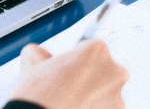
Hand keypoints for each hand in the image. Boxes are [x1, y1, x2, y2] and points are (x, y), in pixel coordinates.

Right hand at [9, 39, 128, 108]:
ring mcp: (118, 95)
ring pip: (106, 87)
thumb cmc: (40, 92)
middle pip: (104, 66)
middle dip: (89, 72)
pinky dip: (94, 106)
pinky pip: (106, 105)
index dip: (76, 55)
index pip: (91, 45)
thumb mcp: (31, 59)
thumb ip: (42, 52)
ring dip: (93, 90)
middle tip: (68, 81)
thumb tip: (43, 56)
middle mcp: (114, 70)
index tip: (67, 64)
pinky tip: (75, 106)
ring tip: (69, 97)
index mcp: (97, 49)